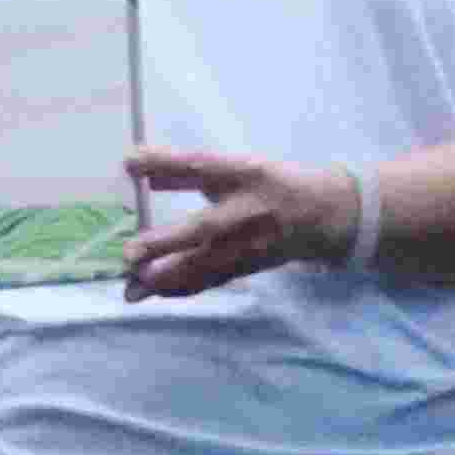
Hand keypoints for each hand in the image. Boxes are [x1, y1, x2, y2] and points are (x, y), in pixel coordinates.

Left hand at [121, 145, 349, 299]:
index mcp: (245, 173)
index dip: (167, 162)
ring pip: (206, 264)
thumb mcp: (235, 166)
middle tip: (130, 254)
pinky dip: (181, 288)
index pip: (202, 165)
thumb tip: (135, 164)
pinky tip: (152, 292)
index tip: (130, 161)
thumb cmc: (271, 183)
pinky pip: (211, 280)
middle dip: (167, 242)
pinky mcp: (249, 266)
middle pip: (205, 227)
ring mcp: (251, 243)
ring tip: (132, 287)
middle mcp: (248, 210)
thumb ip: (185, 169)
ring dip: (168, 277)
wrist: (324, 214)